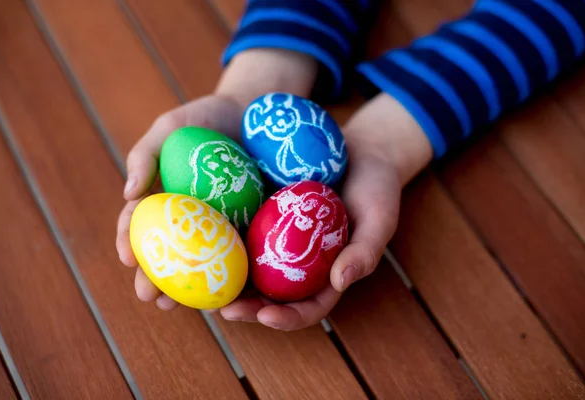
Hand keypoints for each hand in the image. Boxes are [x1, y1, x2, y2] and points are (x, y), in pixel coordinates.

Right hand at [116, 94, 245, 308]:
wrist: (257, 111)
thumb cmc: (207, 118)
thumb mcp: (170, 127)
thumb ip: (145, 155)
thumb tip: (128, 195)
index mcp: (165, 197)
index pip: (140, 224)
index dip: (129, 242)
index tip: (126, 259)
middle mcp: (190, 216)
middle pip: (168, 252)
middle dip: (154, 278)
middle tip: (149, 297)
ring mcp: (220, 224)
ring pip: (200, 261)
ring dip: (187, 288)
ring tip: (178, 306)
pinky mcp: (250, 226)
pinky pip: (237, 253)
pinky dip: (228, 274)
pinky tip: (225, 293)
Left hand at [219, 93, 432, 330]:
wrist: (363, 152)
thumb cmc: (377, 187)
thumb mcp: (379, 217)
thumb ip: (366, 251)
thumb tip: (340, 283)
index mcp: (329, 275)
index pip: (309, 308)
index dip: (287, 318)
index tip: (266, 316)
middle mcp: (302, 266)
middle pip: (273, 297)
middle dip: (248, 308)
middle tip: (225, 310)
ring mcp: (282, 243)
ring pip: (253, 272)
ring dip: (230, 285)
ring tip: (205, 289)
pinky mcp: (267, 218)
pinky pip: (245, 236)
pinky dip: (226, 245)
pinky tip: (205, 244)